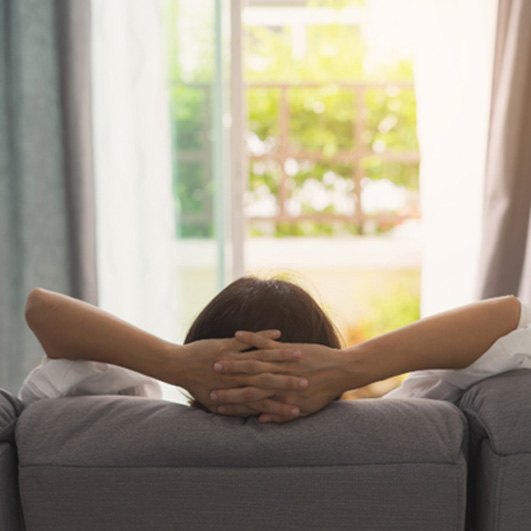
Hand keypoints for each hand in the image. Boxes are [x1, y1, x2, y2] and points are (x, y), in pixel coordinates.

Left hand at [170, 331, 308, 416]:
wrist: (177, 367)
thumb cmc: (196, 385)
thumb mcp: (216, 402)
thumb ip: (239, 410)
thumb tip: (258, 419)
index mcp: (237, 393)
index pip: (265, 401)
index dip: (284, 403)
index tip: (301, 405)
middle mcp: (238, 378)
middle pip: (269, 380)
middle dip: (290, 381)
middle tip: (308, 382)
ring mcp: (234, 360)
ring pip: (262, 359)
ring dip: (283, 357)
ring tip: (301, 355)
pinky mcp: (228, 345)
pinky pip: (249, 340)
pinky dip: (263, 336)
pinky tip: (279, 331)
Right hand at [209, 332, 362, 422]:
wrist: (342, 372)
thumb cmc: (324, 391)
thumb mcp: (305, 408)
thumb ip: (282, 414)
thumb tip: (263, 420)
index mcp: (280, 397)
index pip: (249, 402)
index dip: (229, 402)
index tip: (213, 402)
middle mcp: (278, 381)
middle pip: (246, 383)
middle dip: (225, 383)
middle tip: (207, 383)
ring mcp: (282, 364)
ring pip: (253, 363)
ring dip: (233, 362)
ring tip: (215, 361)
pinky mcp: (288, 349)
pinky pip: (266, 343)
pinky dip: (252, 338)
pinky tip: (237, 333)